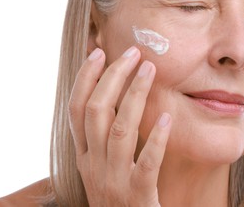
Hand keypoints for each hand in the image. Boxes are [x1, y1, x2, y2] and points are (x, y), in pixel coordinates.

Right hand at [68, 46, 171, 206]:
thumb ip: (103, 140)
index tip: (98, 52)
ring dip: (134, 95)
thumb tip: (112, 100)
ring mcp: (114, 181)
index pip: (76, 110)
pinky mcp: (138, 197)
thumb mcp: (101, 169)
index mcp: (84, 157)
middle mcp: (93, 166)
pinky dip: (156, 139)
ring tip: (150, 69)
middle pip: (96, 111)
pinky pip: (147, 163)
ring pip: (120, 130)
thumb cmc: (117, 199)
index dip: (84, 79)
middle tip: (132, 52)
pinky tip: (167, 117)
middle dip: (112, 76)